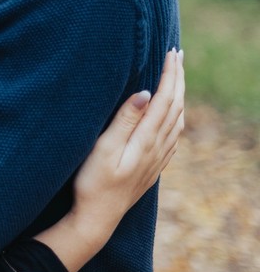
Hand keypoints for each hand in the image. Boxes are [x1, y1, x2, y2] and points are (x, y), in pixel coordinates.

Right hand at [70, 48, 184, 238]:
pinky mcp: (152, 166)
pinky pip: (173, 136)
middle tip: (177, 56)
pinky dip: (176, 117)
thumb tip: (147, 93)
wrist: (98, 218)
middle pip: (175, 107)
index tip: (171, 53)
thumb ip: (125, 121)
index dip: (169, 75)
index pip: (164, 100)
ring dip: (178, 96)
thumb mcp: (103, 149)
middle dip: (178, 79)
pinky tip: (172, 115)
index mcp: (145, 140)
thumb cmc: (92, 183)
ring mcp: (157, 159)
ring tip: (176, 78)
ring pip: (177, 121)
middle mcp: (157, 148)